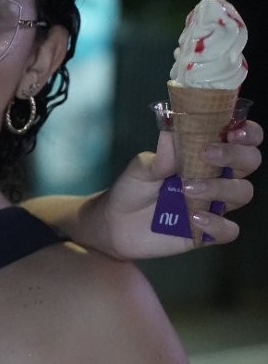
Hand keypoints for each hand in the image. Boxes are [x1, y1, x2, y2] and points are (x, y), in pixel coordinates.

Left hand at [88, 117, 260, 257]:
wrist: (114, 225)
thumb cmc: (132, 189)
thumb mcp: (141, 168)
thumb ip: (160, 155)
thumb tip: (171, 133)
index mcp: (207, 154)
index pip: (242, 139)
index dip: (247, 133)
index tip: (232, 131)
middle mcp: (217, 177)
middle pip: (250, 162)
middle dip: (236, 155)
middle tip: (207, 154)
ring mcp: (214, 205)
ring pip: (243, 193)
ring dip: (221, 188)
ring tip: (187, 188)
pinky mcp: (206, 232)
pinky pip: (229, 231)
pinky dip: (218, 224)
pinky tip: (195, 218)